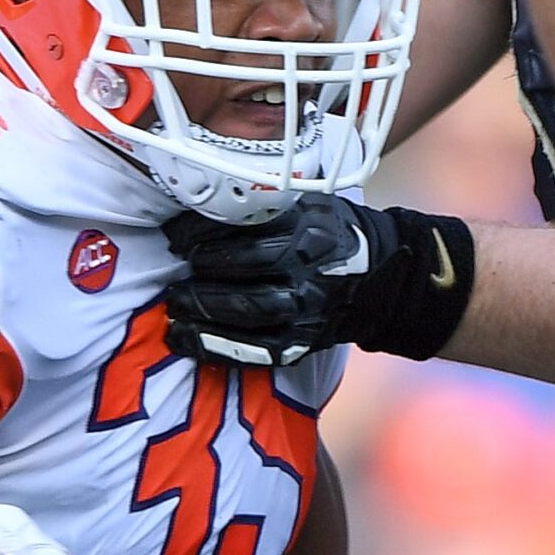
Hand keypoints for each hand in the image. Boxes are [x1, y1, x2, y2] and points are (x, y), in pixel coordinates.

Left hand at [165, 198, 470, 366]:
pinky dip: (215, 345)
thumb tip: (198, 205)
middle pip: (244, 268)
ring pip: (247, 311)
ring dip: (202, 311)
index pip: (246, 228)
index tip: (174, 236)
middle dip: (199, 272)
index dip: (201, 233)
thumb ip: (264, 206)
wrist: (382, 278)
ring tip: (174, 308)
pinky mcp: (305, 341)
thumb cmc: (331, 235)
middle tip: (172, 275)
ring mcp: (310, 308)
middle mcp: (311, 267)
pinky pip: (254, 350)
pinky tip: (187, 339)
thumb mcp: (309, 205)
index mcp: (310, 227)